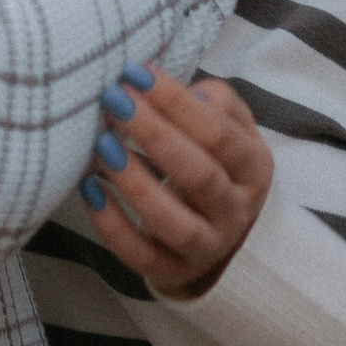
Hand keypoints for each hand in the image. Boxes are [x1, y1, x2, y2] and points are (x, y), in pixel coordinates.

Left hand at [80, 70, 270, 297]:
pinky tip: (91, 189)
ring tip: (103, 146)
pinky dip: (112, 226)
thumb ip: (215, 100)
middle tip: (115, 100)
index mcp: (254, 168)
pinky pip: (141, 256)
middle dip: (154, 134)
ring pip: (174, 223)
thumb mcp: (230, 126)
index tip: (135, 73)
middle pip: (198, 175)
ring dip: (136, 183)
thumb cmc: (215, 161)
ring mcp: (207, 247)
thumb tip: (187, 93)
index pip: (218, 133)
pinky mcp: (172, 272)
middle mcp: (236, 211)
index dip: (176, 102)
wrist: (220, 230)